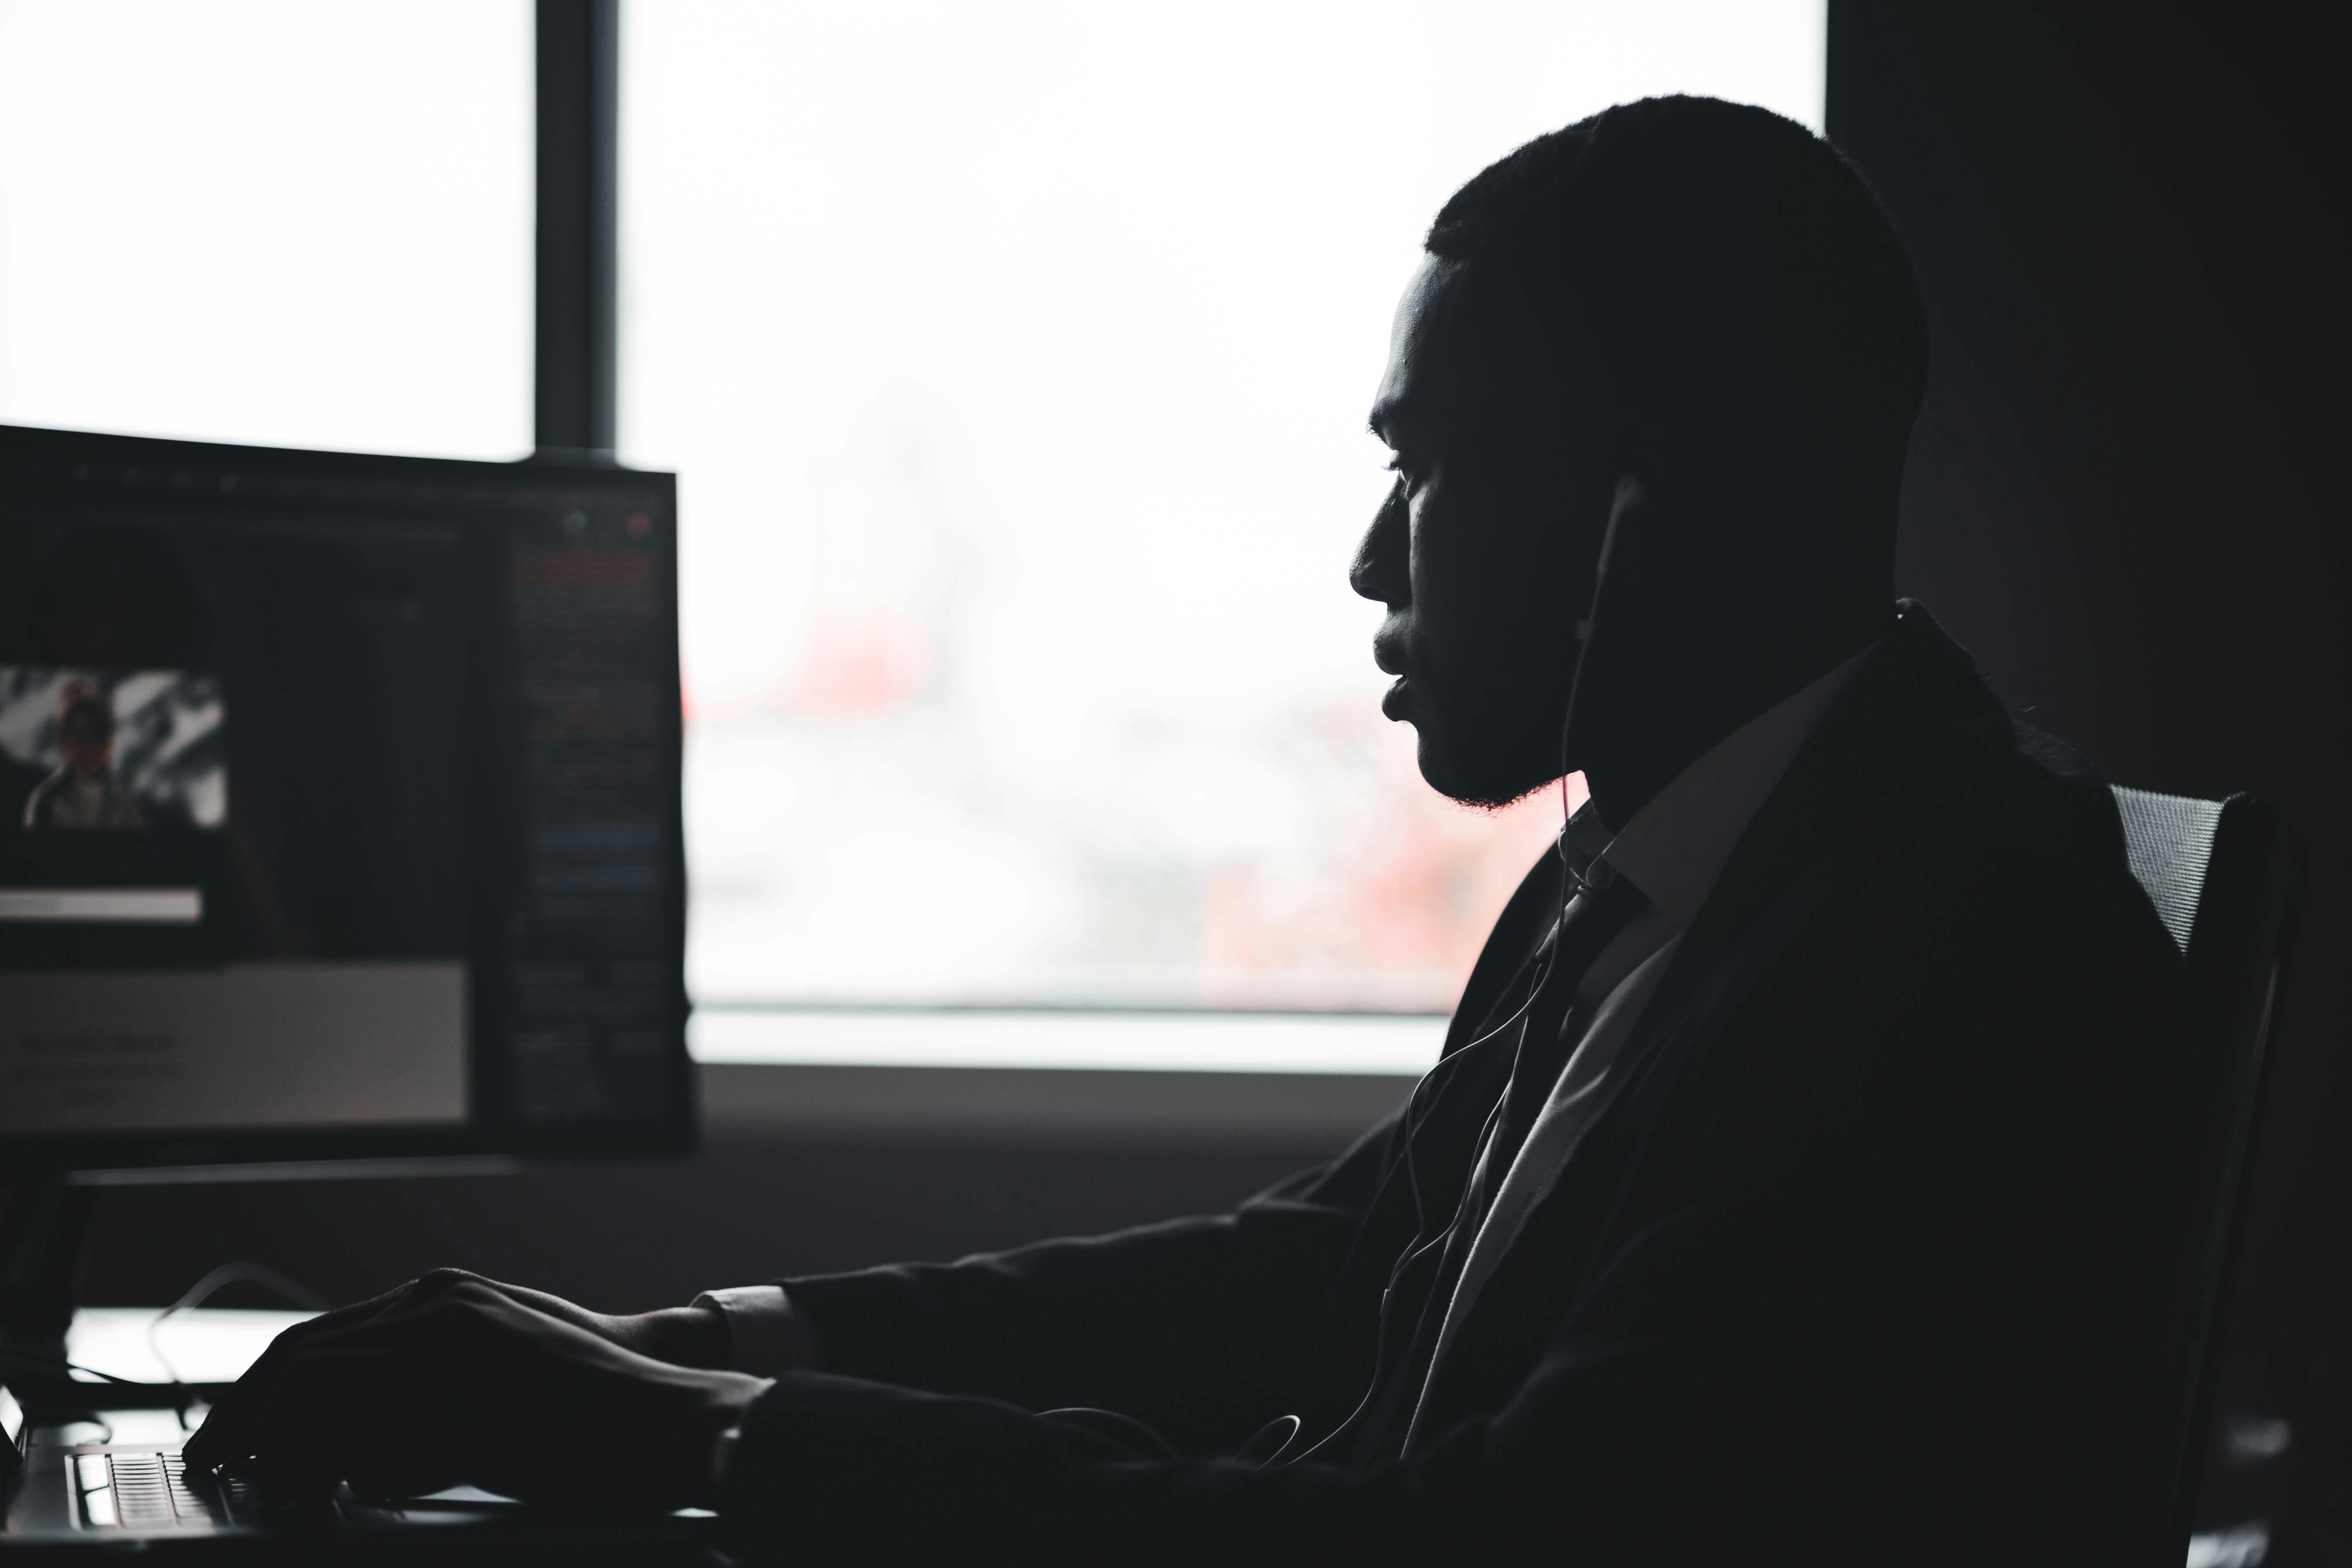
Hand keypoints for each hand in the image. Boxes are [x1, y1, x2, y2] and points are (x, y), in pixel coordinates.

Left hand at [181, 1275, 765, 1508]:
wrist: (668, 1416)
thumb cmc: (590, 1416)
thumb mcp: (492, 1390)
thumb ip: (421, 1405)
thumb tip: (345, 1461)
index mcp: (445, 1296)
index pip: (321, 1337)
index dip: (264, 1392)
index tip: (230, 1440)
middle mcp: (438, 1301)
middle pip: (299, 1352)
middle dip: (243, 1415)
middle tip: (213, 1467)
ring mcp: (448, 1334)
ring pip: (314, 1381)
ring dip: (271, 1442)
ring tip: (255, 1490)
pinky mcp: (460, 1380)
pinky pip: (358, 1421)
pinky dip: (319, 1460)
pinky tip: (315, 1495)